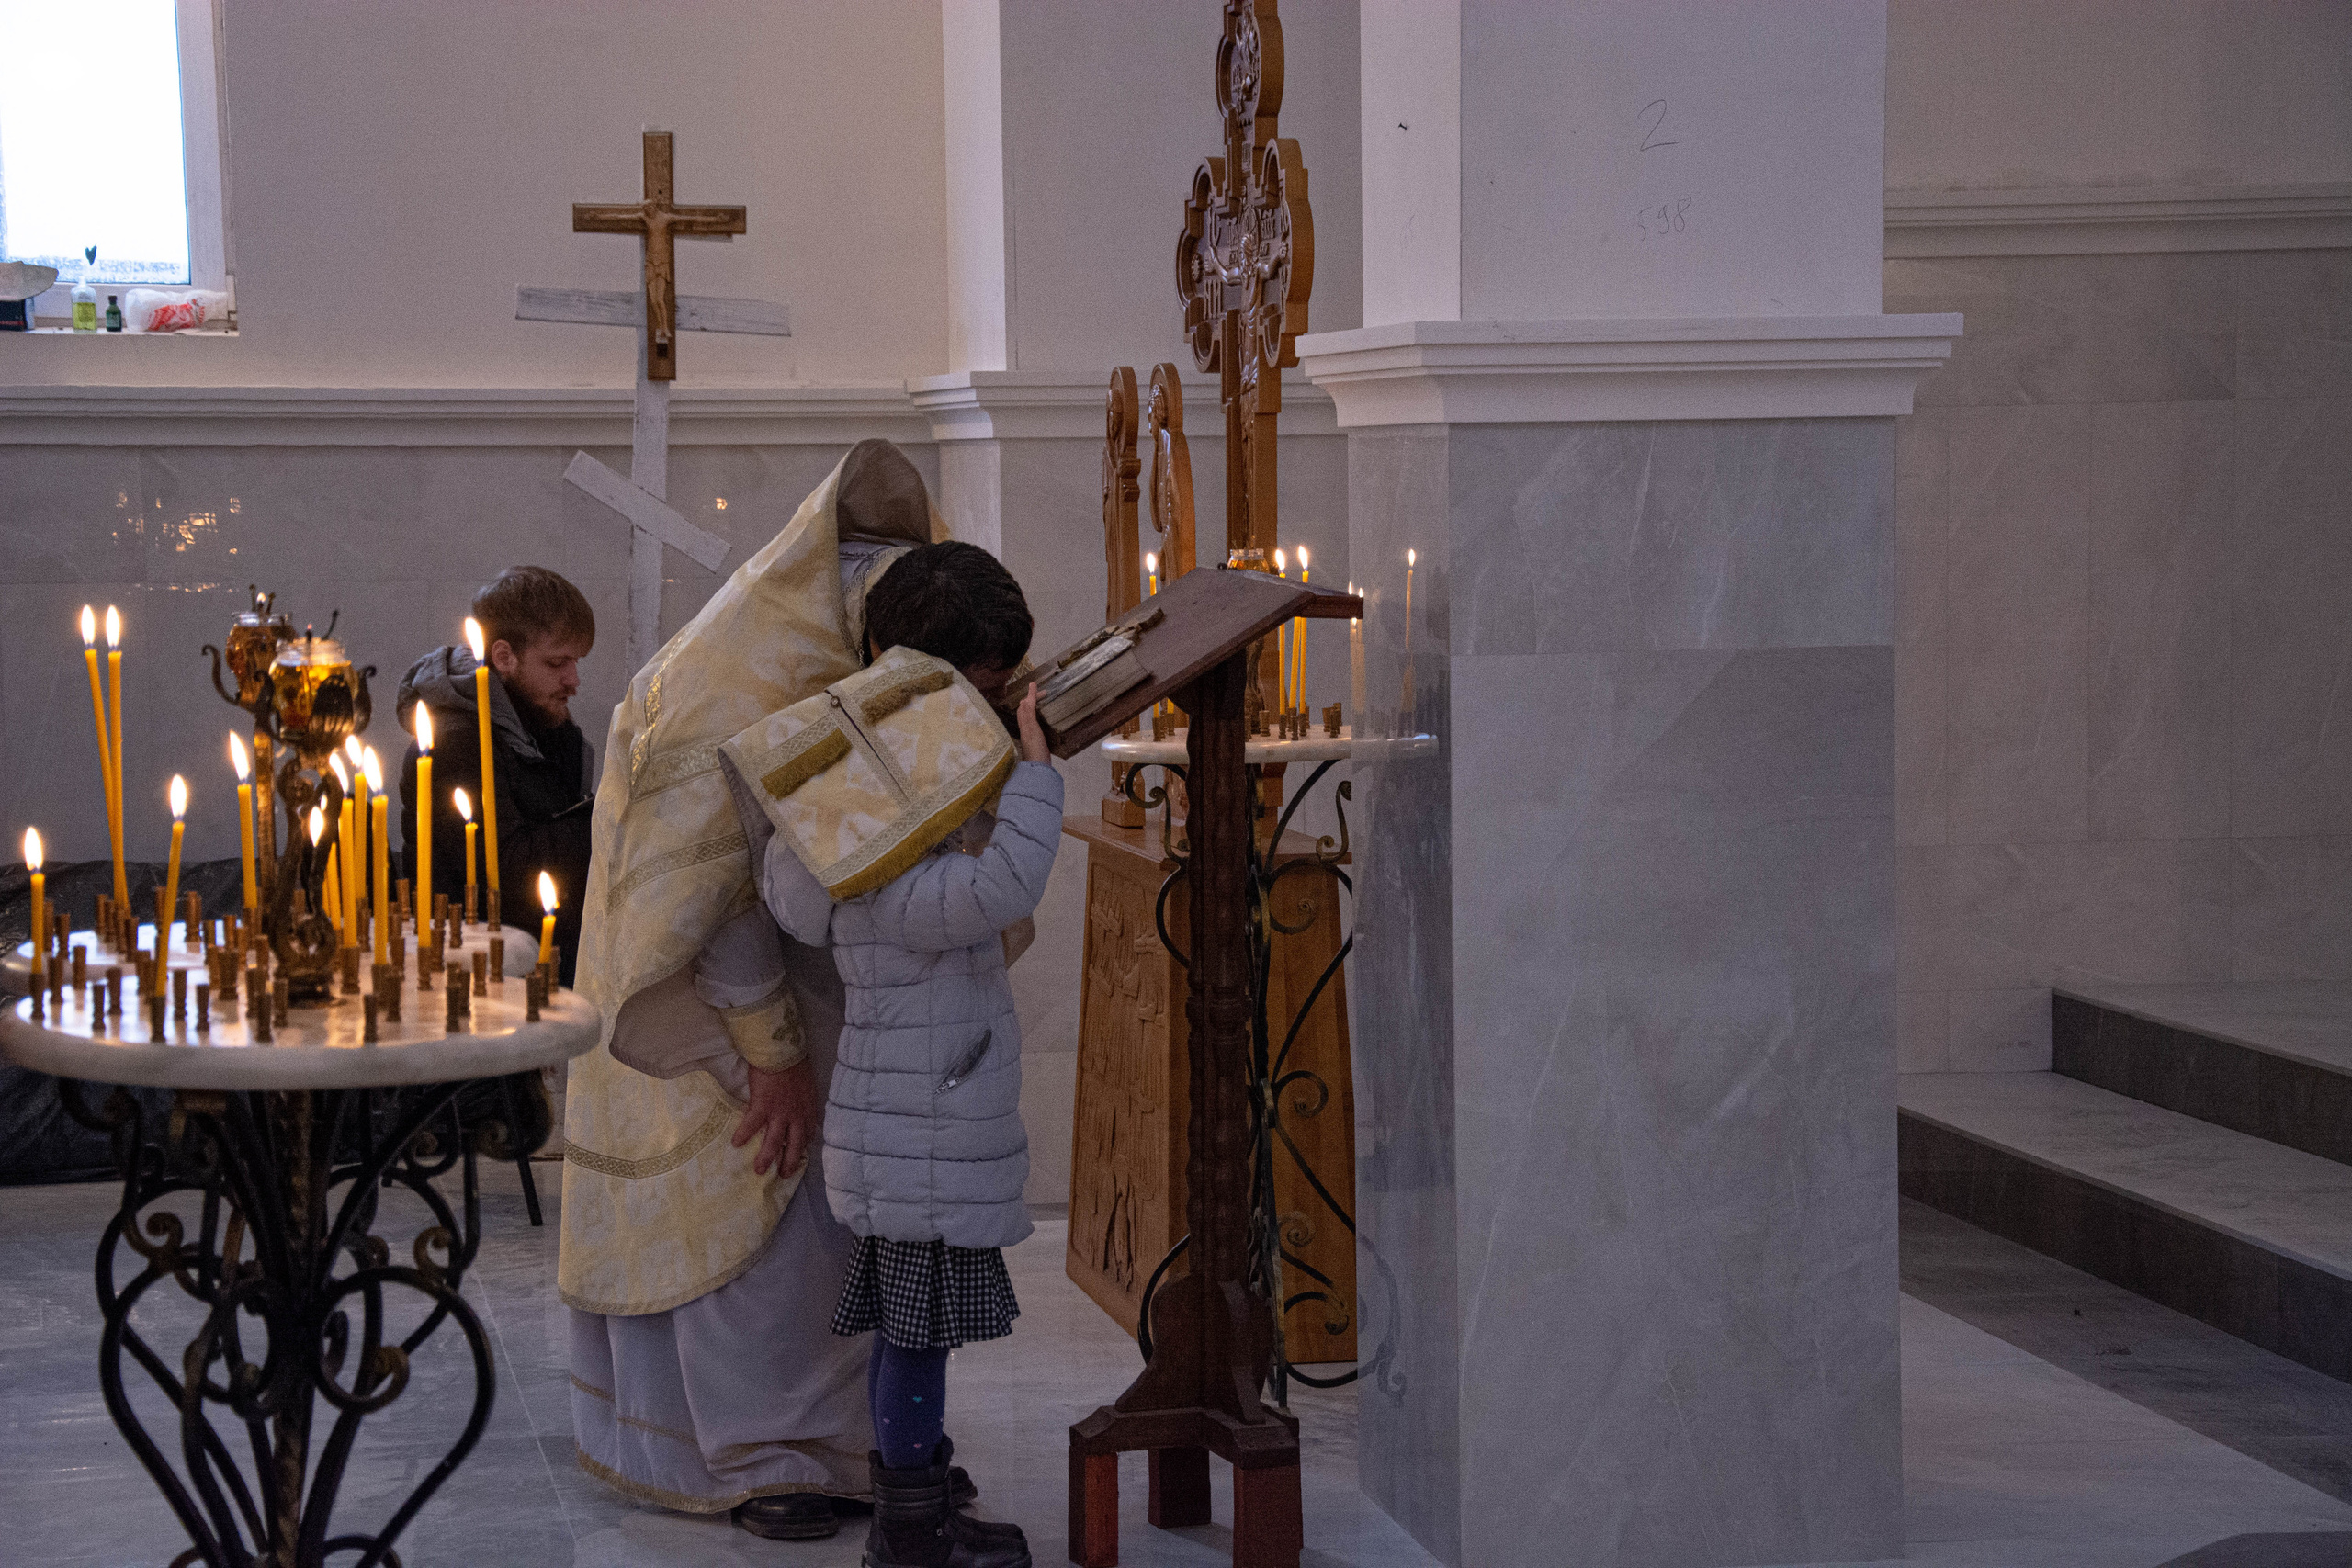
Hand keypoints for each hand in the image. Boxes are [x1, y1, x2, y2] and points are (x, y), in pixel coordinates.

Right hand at [732, 1058, 819, 1177]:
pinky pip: (750, 1126)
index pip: (808, 1134)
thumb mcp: (806, 1086)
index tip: (799, 1154)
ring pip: (773, 1143)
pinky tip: (735, 1143)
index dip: (803, 1147)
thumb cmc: (794, 1064)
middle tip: (784, 1175)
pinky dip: (743, 1135)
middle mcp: (796, 1117)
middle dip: (789, 1162)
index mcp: (807, 1110)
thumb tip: (799, 1105)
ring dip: (766, 1158)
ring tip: (759, 1170)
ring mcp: (779, 1114)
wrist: (783, 1052)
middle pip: (794, 1146)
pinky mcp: (762, 1107)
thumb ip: (803, 1100)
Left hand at [1016, 682, 1048, 763]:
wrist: (1039, 767)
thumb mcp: (1031, 729)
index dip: (1031, 694)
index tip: (1035, 684)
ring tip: (1045, 703)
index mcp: (1024, 723)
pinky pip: (1038, 724)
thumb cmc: (1035, 747)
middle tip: (1045, 693)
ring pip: (1031, 716)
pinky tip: (1047, 720)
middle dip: (1033, 699)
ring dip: (1036, 707)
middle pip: (1027, 709)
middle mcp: (1026, 728)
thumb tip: (1024, 699)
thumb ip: (1028, 715)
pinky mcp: (1038, 740)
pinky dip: (1041, 717)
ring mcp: (1031, 734)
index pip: (1025, 705)